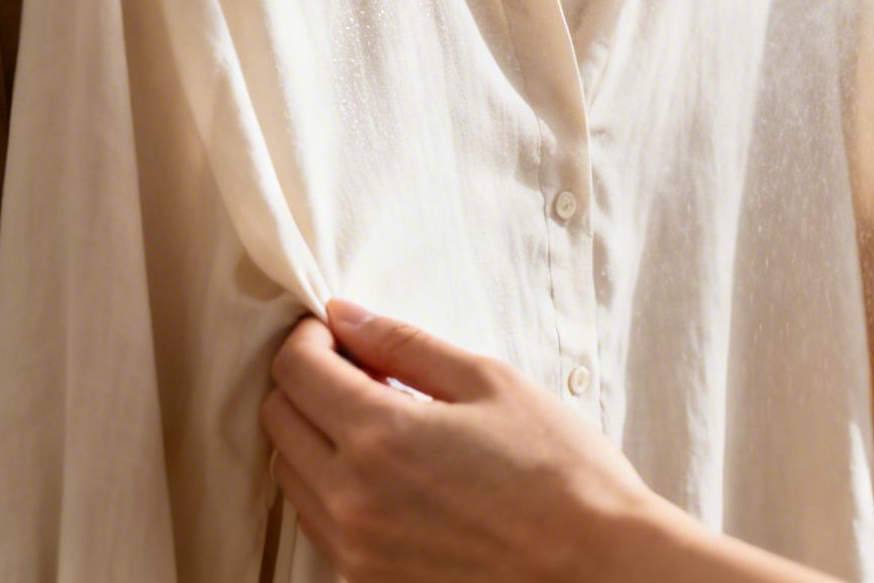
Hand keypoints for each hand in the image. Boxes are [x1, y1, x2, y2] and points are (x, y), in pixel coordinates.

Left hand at [262, 300, 665, 582]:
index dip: (310, 336)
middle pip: (279, 421)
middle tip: (356, 365)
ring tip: (375, 417)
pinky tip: (386, 469)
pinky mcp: (368, 579)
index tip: (337, 328)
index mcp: (380, 437)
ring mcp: (355, 548)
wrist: (594, 566)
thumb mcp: (492, 384)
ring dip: (314, 434)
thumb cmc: (560, 472)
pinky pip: (319, 521)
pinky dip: (331, 484)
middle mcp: (350, 498)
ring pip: (290, 474)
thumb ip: (407, 346)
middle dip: (304, 380)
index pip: (297, 371)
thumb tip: (348, 316)